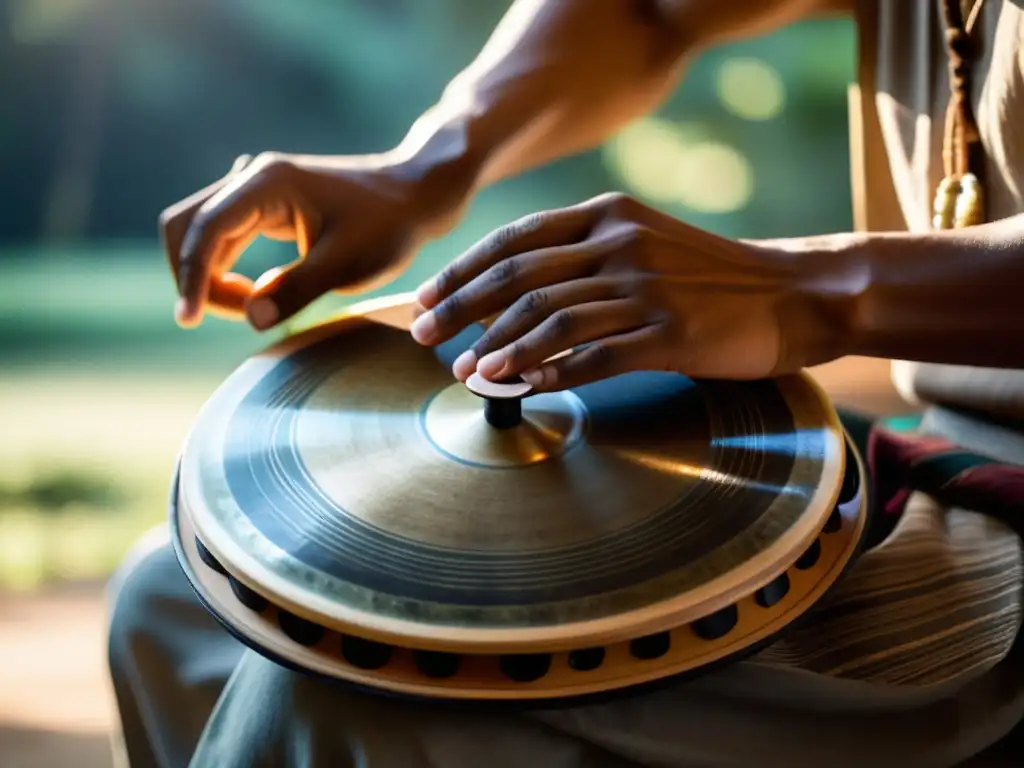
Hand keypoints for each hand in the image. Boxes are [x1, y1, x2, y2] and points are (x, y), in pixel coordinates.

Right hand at [159, 151, 467, 328]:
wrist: (415, 197)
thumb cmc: (389, 227)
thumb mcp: (347, 265)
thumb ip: (297, 290)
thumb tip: (251, 320)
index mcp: (268, 184)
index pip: (205, 231)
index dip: (192, 278)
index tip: (189, 320)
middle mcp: (253, 179)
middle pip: (186, 225)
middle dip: (194, 275)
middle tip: (238, 315)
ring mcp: (256, 187)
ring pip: (200, 230)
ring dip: (208, 273)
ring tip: (255, 306)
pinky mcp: (264, 203)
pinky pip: (222, 234)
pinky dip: (222, 266)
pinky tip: (257, 292)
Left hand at [410, 193, 849, 390]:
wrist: (795, 293)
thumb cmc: (712, 275)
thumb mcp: (646, 240)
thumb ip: (586, 254)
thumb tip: (515, 293)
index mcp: (608, 213)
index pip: (515, 239)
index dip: (463, 271)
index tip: (427, 297)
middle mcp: (621, 243)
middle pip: (519, 277)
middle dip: (461, 308)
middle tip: (423, 335)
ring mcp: (646, 288)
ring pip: (550, 318)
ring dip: (500, 348)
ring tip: (467, 370)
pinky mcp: (670, 334)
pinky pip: (595, 356)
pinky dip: (553, 374)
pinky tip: (526, 388)